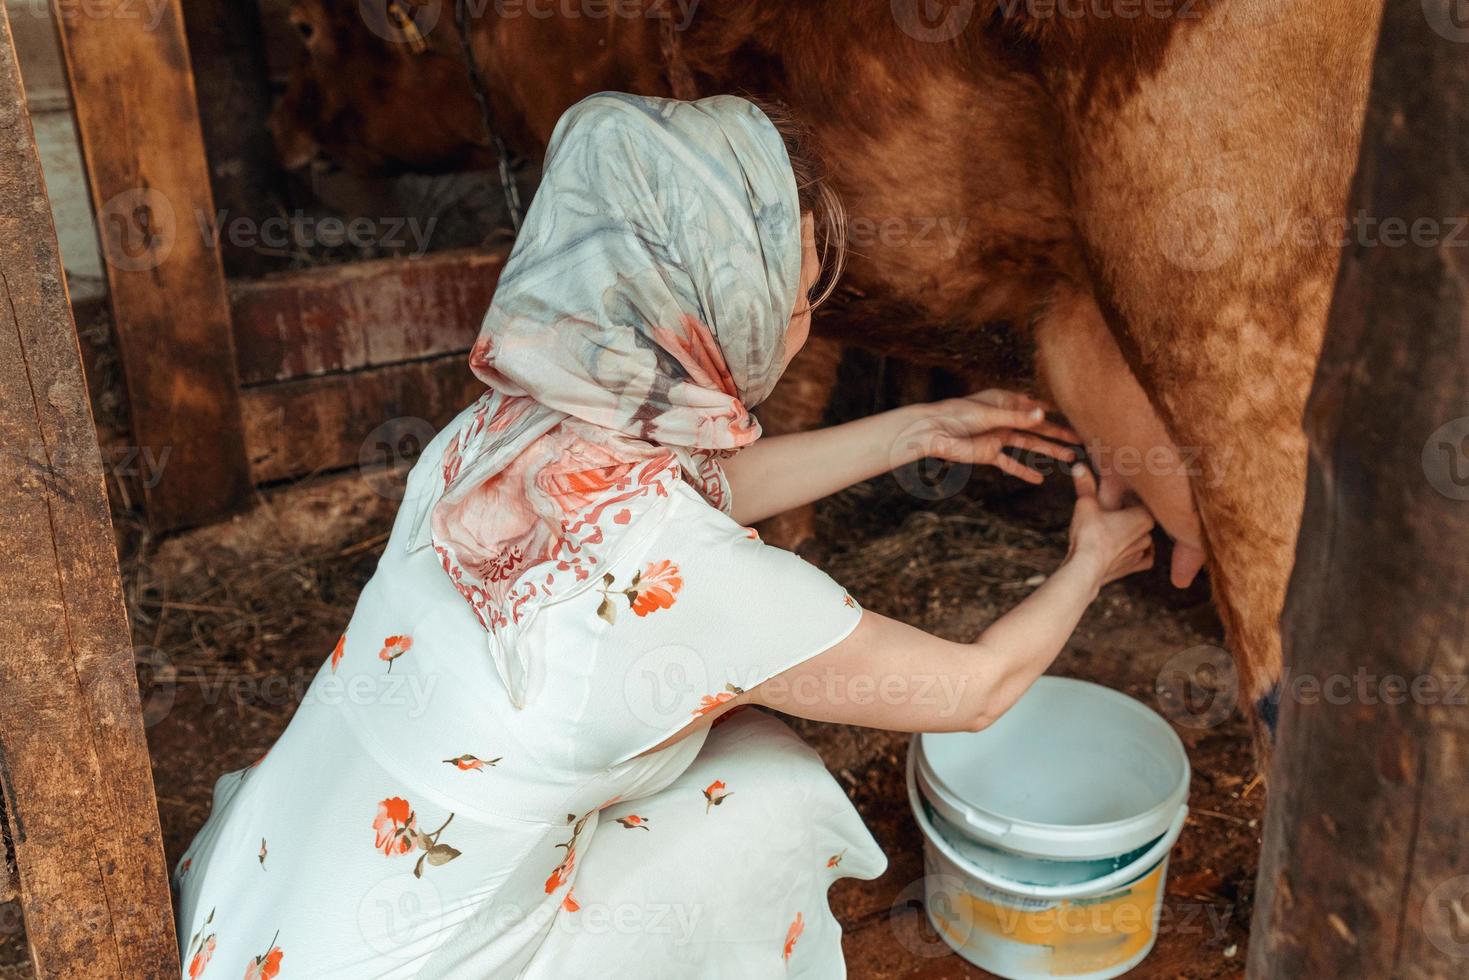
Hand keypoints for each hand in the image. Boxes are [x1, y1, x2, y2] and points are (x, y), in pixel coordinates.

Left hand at [914, 390, 1079, 484]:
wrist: (932, 432)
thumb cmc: (956, 415)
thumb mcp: (990, 415)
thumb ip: (1017, 418)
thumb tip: (1043, 415)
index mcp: (1005, 400)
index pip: (1035, 405)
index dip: (1055, 411)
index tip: (1077, 414)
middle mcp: (1005, 418)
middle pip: (1036, 427)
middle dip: (1058, 433)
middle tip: (1081, 440)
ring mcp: (998, 436)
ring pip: (1028, 445)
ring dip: (1047, 451)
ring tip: (1070, 457)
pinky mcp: (989, 453)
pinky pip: (1010, 464)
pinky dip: (1024, 471)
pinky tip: (1040, 478)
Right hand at [1066, 463, 1155, 587]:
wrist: (1086, 568)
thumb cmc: (1088, 534)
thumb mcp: (1085, 504)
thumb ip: (1085, 485)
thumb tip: (1078, 466)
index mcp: (1143, 515)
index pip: (1140, 501)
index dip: (1126, 498)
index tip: (1114, 497)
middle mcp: (1148, 533)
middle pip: (1142, 519)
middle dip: (1129, 516)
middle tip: (1112, 513)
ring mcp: (1142, 551)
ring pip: (1143, 538)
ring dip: (1132, 535)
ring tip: (1115, 531)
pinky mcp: (1135, 567)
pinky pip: (1145, 558)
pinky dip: (1139, 554)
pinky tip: (1130, 549)